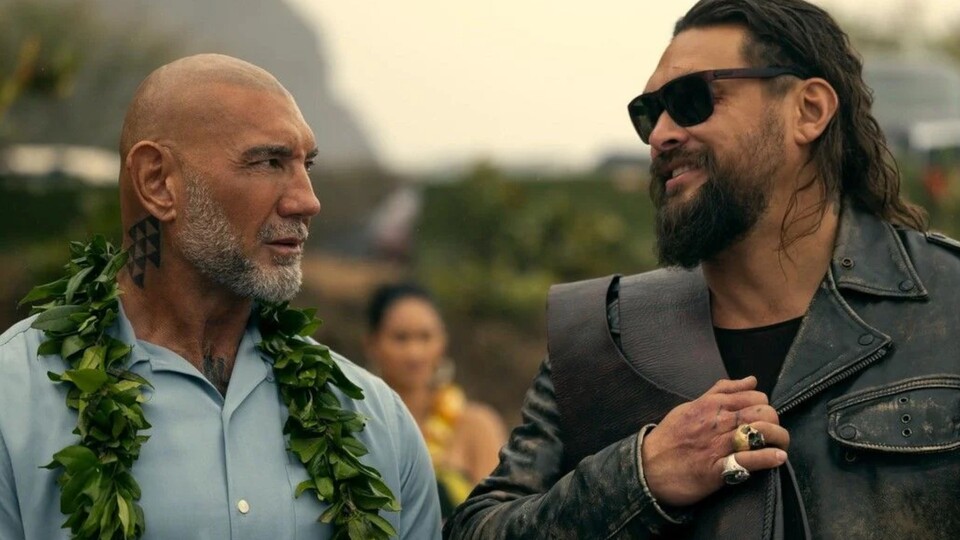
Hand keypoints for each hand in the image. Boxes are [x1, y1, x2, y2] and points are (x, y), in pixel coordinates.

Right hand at [639, 376, 788, 506]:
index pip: (754, 396)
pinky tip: (777, 458)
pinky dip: (769, 458)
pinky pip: (750, 460)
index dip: (764, 405)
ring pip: (761, 432)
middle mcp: (716, 422)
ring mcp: (717, 445)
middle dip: (774, 421)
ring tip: (779, 446)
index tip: (760, 416)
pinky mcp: (717, 469)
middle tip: (770, 433)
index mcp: (710, 405)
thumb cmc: (669, 438)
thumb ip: (720, 393)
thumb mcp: (690, 407)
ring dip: (778, 438)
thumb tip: (751, 380)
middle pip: (763, 412)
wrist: (647, 468)